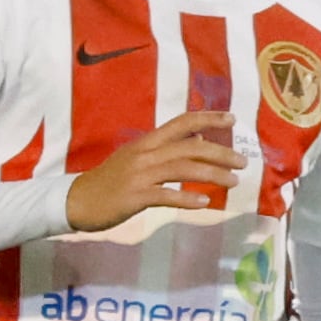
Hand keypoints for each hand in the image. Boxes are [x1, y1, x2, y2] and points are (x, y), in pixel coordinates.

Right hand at [64, 111, 237, 231]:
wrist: (76, 200)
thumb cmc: (112, 180)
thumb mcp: (138, 157)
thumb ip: (168, 147)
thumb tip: (200, 138)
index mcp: (146, 142)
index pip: (181, 123)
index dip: (208, 118)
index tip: (232, 119)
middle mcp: (144, 154)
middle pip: (189, 147)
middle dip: (220, 152)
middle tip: (243, 162)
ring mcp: (139, 175)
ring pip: (182, 168)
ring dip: (212, 174)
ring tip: (233, 181)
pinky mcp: (134, 196)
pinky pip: (165, 195)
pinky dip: (186, 197)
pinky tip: (204, 202)